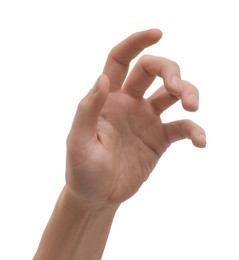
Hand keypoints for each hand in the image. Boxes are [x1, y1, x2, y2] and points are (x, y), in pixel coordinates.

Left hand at [65, 29, 205, 205]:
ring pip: (173, 95)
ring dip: (188, 93)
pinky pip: (182, 128)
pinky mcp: (159, 139)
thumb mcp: (78, 141)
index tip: (157, 33)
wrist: (97, 195)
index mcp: (108, 99)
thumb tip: (102, 78)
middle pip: (153, 71)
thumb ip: (88, 110)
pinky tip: (200, 141)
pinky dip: (194, 131)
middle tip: (178, 88)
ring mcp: (146, 120)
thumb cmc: (82, 169)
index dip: (136, 43)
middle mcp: (129, 103)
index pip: (120, 60)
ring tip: (192, 105)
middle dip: (170, 71)